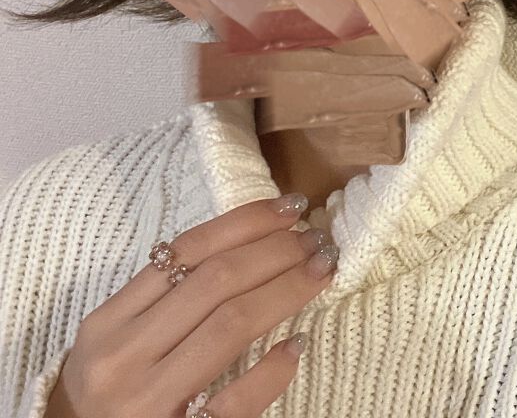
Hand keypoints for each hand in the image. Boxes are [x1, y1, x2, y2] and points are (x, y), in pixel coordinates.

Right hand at [44, 195, 335, 417]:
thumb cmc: (114, 392)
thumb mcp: (121, 339)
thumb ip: (168, 296)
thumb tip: (255, 240)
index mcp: (108, 323)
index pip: (187, 251)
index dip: (246, 222)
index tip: (289, 207)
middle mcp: (122, 358)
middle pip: (215, 281)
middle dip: (275, 251)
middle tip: (315, 238)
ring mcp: (147, 403)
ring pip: (230, 325)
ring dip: (285, 289)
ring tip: (321, 269)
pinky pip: (235, 400)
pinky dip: (270, 369)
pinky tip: (296, 344)